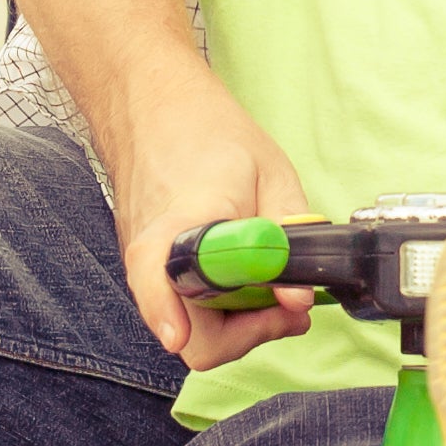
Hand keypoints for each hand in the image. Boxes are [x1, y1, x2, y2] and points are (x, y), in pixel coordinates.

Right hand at [103, 84, 325, 369]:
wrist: (154, 109)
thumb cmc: (209, 134)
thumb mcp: (270, 173)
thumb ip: (290, 236)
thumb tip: (299, 298)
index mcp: (178, 224)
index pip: (159, 283)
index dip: (177, 319)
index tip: (201, 332)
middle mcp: (151, 256)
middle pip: (189, 336)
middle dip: (246, 336)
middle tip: (288, 310)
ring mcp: (147, 268)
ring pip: (191, 330)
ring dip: (238, 325)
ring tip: (276, 294)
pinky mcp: (152, 271)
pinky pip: (186, 309)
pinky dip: (221, 310)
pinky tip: (250, 284)